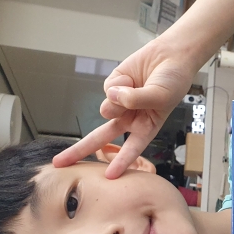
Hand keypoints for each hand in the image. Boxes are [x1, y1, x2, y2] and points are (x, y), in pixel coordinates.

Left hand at [53, 35, 199, 178]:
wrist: (171, 55)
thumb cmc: (173, 81)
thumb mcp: (160, 96)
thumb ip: (136, 100)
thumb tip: (111, 98)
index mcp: (146, 128)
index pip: (131, 149)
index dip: (121, 163)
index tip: (110, 178)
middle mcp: (130, 119)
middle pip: (100, 137)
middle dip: (80, 150)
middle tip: (60, 163)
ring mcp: (119, 103)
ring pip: (105, 109)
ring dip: (118, 98)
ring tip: (136, 87)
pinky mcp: (112, 86)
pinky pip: (107, 88)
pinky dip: (119, 82)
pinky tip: (132, 78)